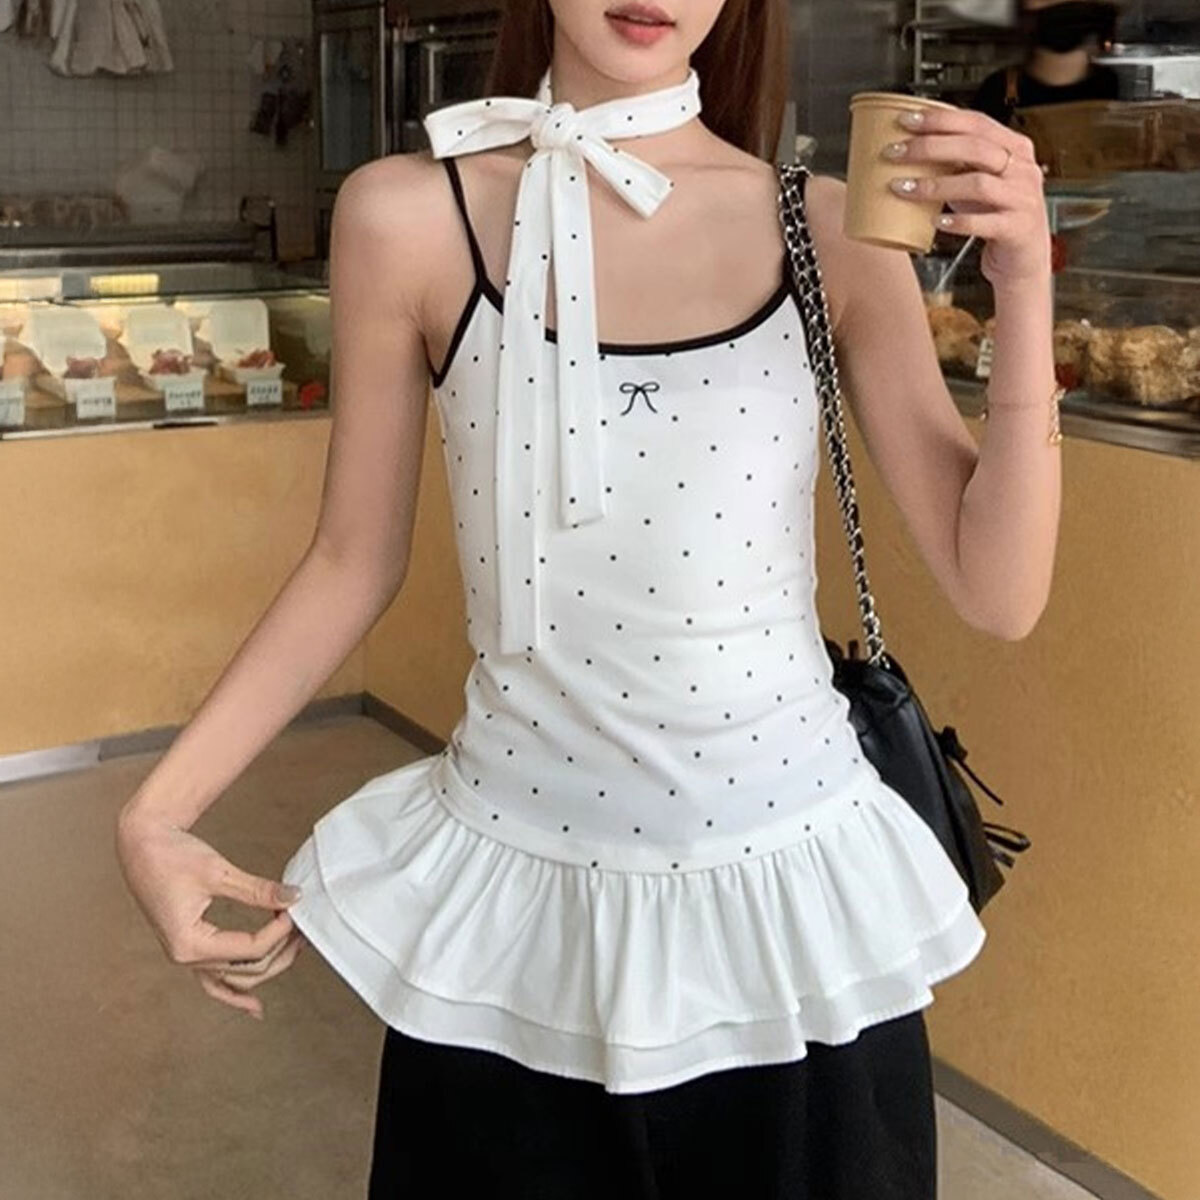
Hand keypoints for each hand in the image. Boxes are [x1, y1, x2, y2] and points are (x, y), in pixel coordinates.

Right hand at [114, 808, 306, 1018]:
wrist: (141, 845)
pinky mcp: (188, 947)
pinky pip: (213, 981)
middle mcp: (184, 957)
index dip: (279, 932)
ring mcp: (184, 956)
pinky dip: (234, 993)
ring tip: (294, 952)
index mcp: (189, 943)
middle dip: (280, 952)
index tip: (295, 909)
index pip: (249, 950)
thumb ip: (258, 891)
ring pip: (233, 980)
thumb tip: (294, 897)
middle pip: (246, 971)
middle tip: (304, 928)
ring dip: (266, 969)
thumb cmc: (172, 855)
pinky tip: (254, 1007)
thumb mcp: (219, 872)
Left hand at [883, 106, 1050, 289]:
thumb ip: (956, 164)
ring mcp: (1022, 199)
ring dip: (935, 186)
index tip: (905, 121)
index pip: (976, 123)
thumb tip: (907, 149)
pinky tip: (935, 221)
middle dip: (930, 147)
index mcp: (1014, 148)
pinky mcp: (1016, 229)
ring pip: (977, 184)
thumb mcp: (978, 183)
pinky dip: (958, 221)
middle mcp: (1022, 169)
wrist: (1023, 258)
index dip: (940, 119)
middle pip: (975, 148)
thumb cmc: (996, 216)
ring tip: (904, 188)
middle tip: (894, 153)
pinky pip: (985, 222)